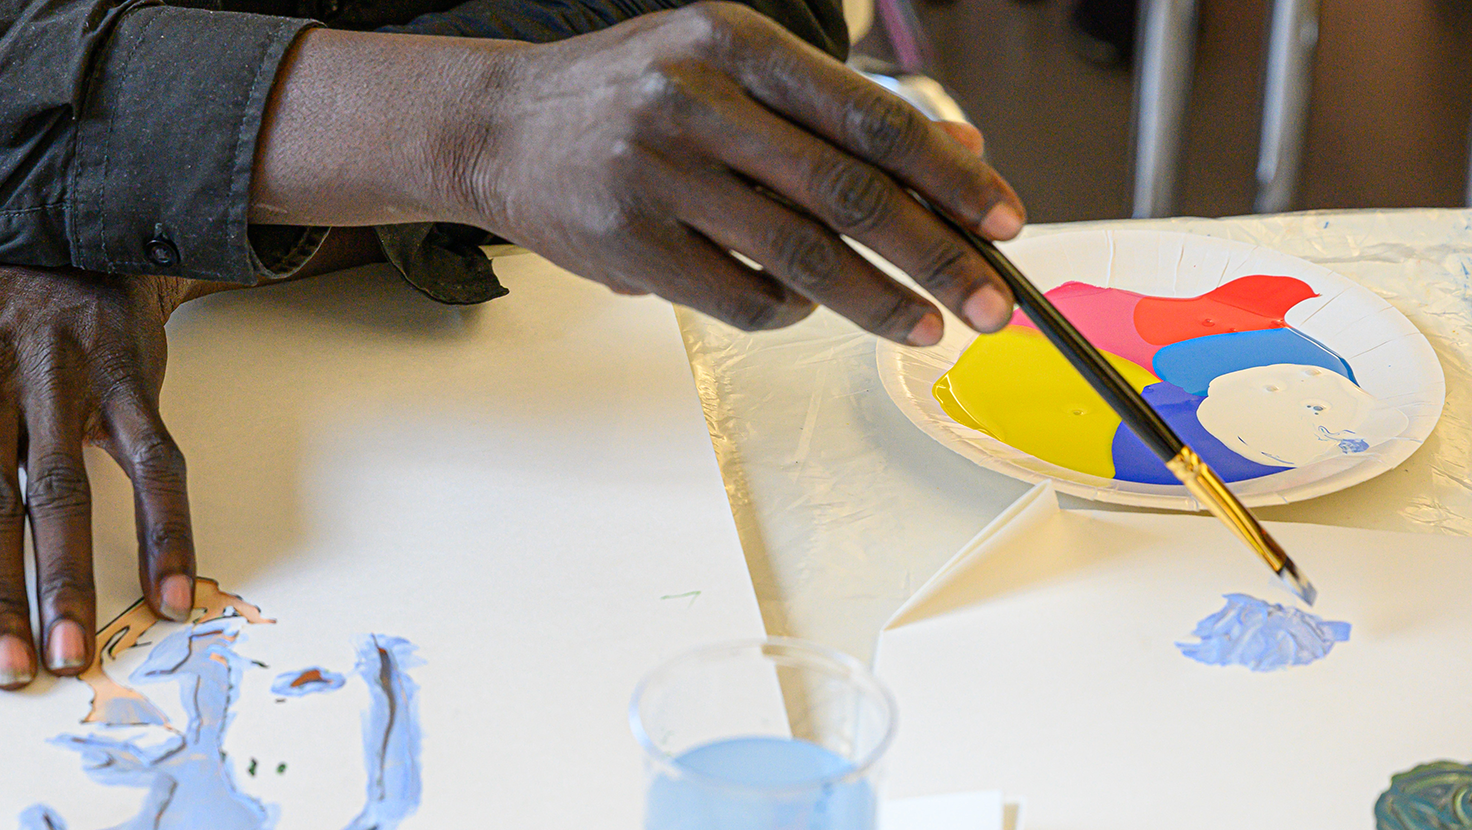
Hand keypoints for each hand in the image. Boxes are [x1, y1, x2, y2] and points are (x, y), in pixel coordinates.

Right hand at [463, 2, 1024, 337]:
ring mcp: (658, 176)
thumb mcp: (731, 67)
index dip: (950, 174)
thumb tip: (960, 150)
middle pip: (850, 194)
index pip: (871, 114)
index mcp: (735, 41)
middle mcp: (697, 100)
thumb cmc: (629, 93)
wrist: (497, 125)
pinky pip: (740, 296)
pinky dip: (789, 310)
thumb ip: (837, 107)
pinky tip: (809, 307)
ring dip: (879, 302)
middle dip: (939, 256)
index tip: (1006, 220)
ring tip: (927, 328)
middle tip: (995, 303)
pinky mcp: (629, 245)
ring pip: (801, 256)